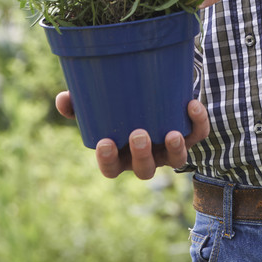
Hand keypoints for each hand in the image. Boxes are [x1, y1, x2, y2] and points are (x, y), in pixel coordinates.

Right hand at [55, 92, 209, 179]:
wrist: (155, 91)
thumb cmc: (121, 105)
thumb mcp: (100, 104)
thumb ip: (79, 103)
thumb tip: (62, 98)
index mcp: (121, 154)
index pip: (111, 169)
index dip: (108, 161)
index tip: (105, 142)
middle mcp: (146, 157)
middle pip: (144, 170)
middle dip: (142, 155)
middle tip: (139, 134)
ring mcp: (169, 149)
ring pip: (175, 160)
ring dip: (174, 149)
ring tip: (172, 133)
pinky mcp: (190, 135)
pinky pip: (198, 135)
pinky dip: (198, 123)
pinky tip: (192, 105)